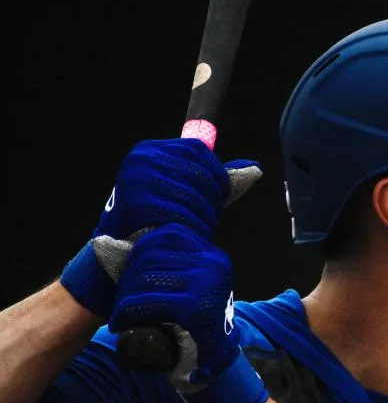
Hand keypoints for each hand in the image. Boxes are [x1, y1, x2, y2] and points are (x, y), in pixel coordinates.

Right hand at [59, 138, 262, 317]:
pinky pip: (180, 215)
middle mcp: (140, 159)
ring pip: (194, 196)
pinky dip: (191, 229)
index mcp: (150, 150)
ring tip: (197, 230)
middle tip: (208, 220)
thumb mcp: (187, 196)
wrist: (118, 252)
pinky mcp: (136, 204)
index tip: (220, 195)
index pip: (198, 150)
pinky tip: (187, 237)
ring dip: (204, 218)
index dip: (217, 174)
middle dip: (212, 200)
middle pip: (200, 173)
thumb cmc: (158, 222)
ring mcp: (137, 180)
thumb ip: (216, 182)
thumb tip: (255, 169)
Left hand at [108, 223, 267, 402]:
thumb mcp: (195, 288)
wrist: (219, 365)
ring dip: (124, 297)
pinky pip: (147, 301)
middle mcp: (213, 266)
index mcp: (213, 257)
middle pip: (152, 256)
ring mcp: (206, 285)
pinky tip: (121, 322)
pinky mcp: (194, 308)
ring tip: (119, 314)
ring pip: (145, 278)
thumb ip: (178, 268)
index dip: (139, 251)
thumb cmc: (199, 328)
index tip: (128, 275)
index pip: (167, 236)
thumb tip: (139, 246)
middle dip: (127, 278)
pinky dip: (126, 312)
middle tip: (119, 301)